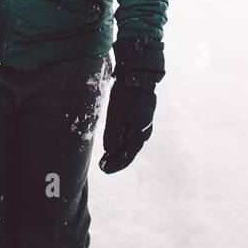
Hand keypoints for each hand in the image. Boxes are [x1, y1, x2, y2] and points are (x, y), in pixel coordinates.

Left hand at [98, 34, 163, 174]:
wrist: (138, 78)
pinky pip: (131, 134)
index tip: (104, 169)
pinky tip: (115, 141)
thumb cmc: (126, 97)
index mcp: (138, 135)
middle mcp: (144, 133)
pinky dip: (122, 140)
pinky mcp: (141, 118)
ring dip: (119, 150)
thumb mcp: (116, 117)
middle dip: (116, 159)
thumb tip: (110, 151)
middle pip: (129, 152)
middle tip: (103, 165)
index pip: (126, 157)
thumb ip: (112, 137)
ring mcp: (144, 126)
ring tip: (107, 156)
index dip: (114, 165)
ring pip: (130, 143)